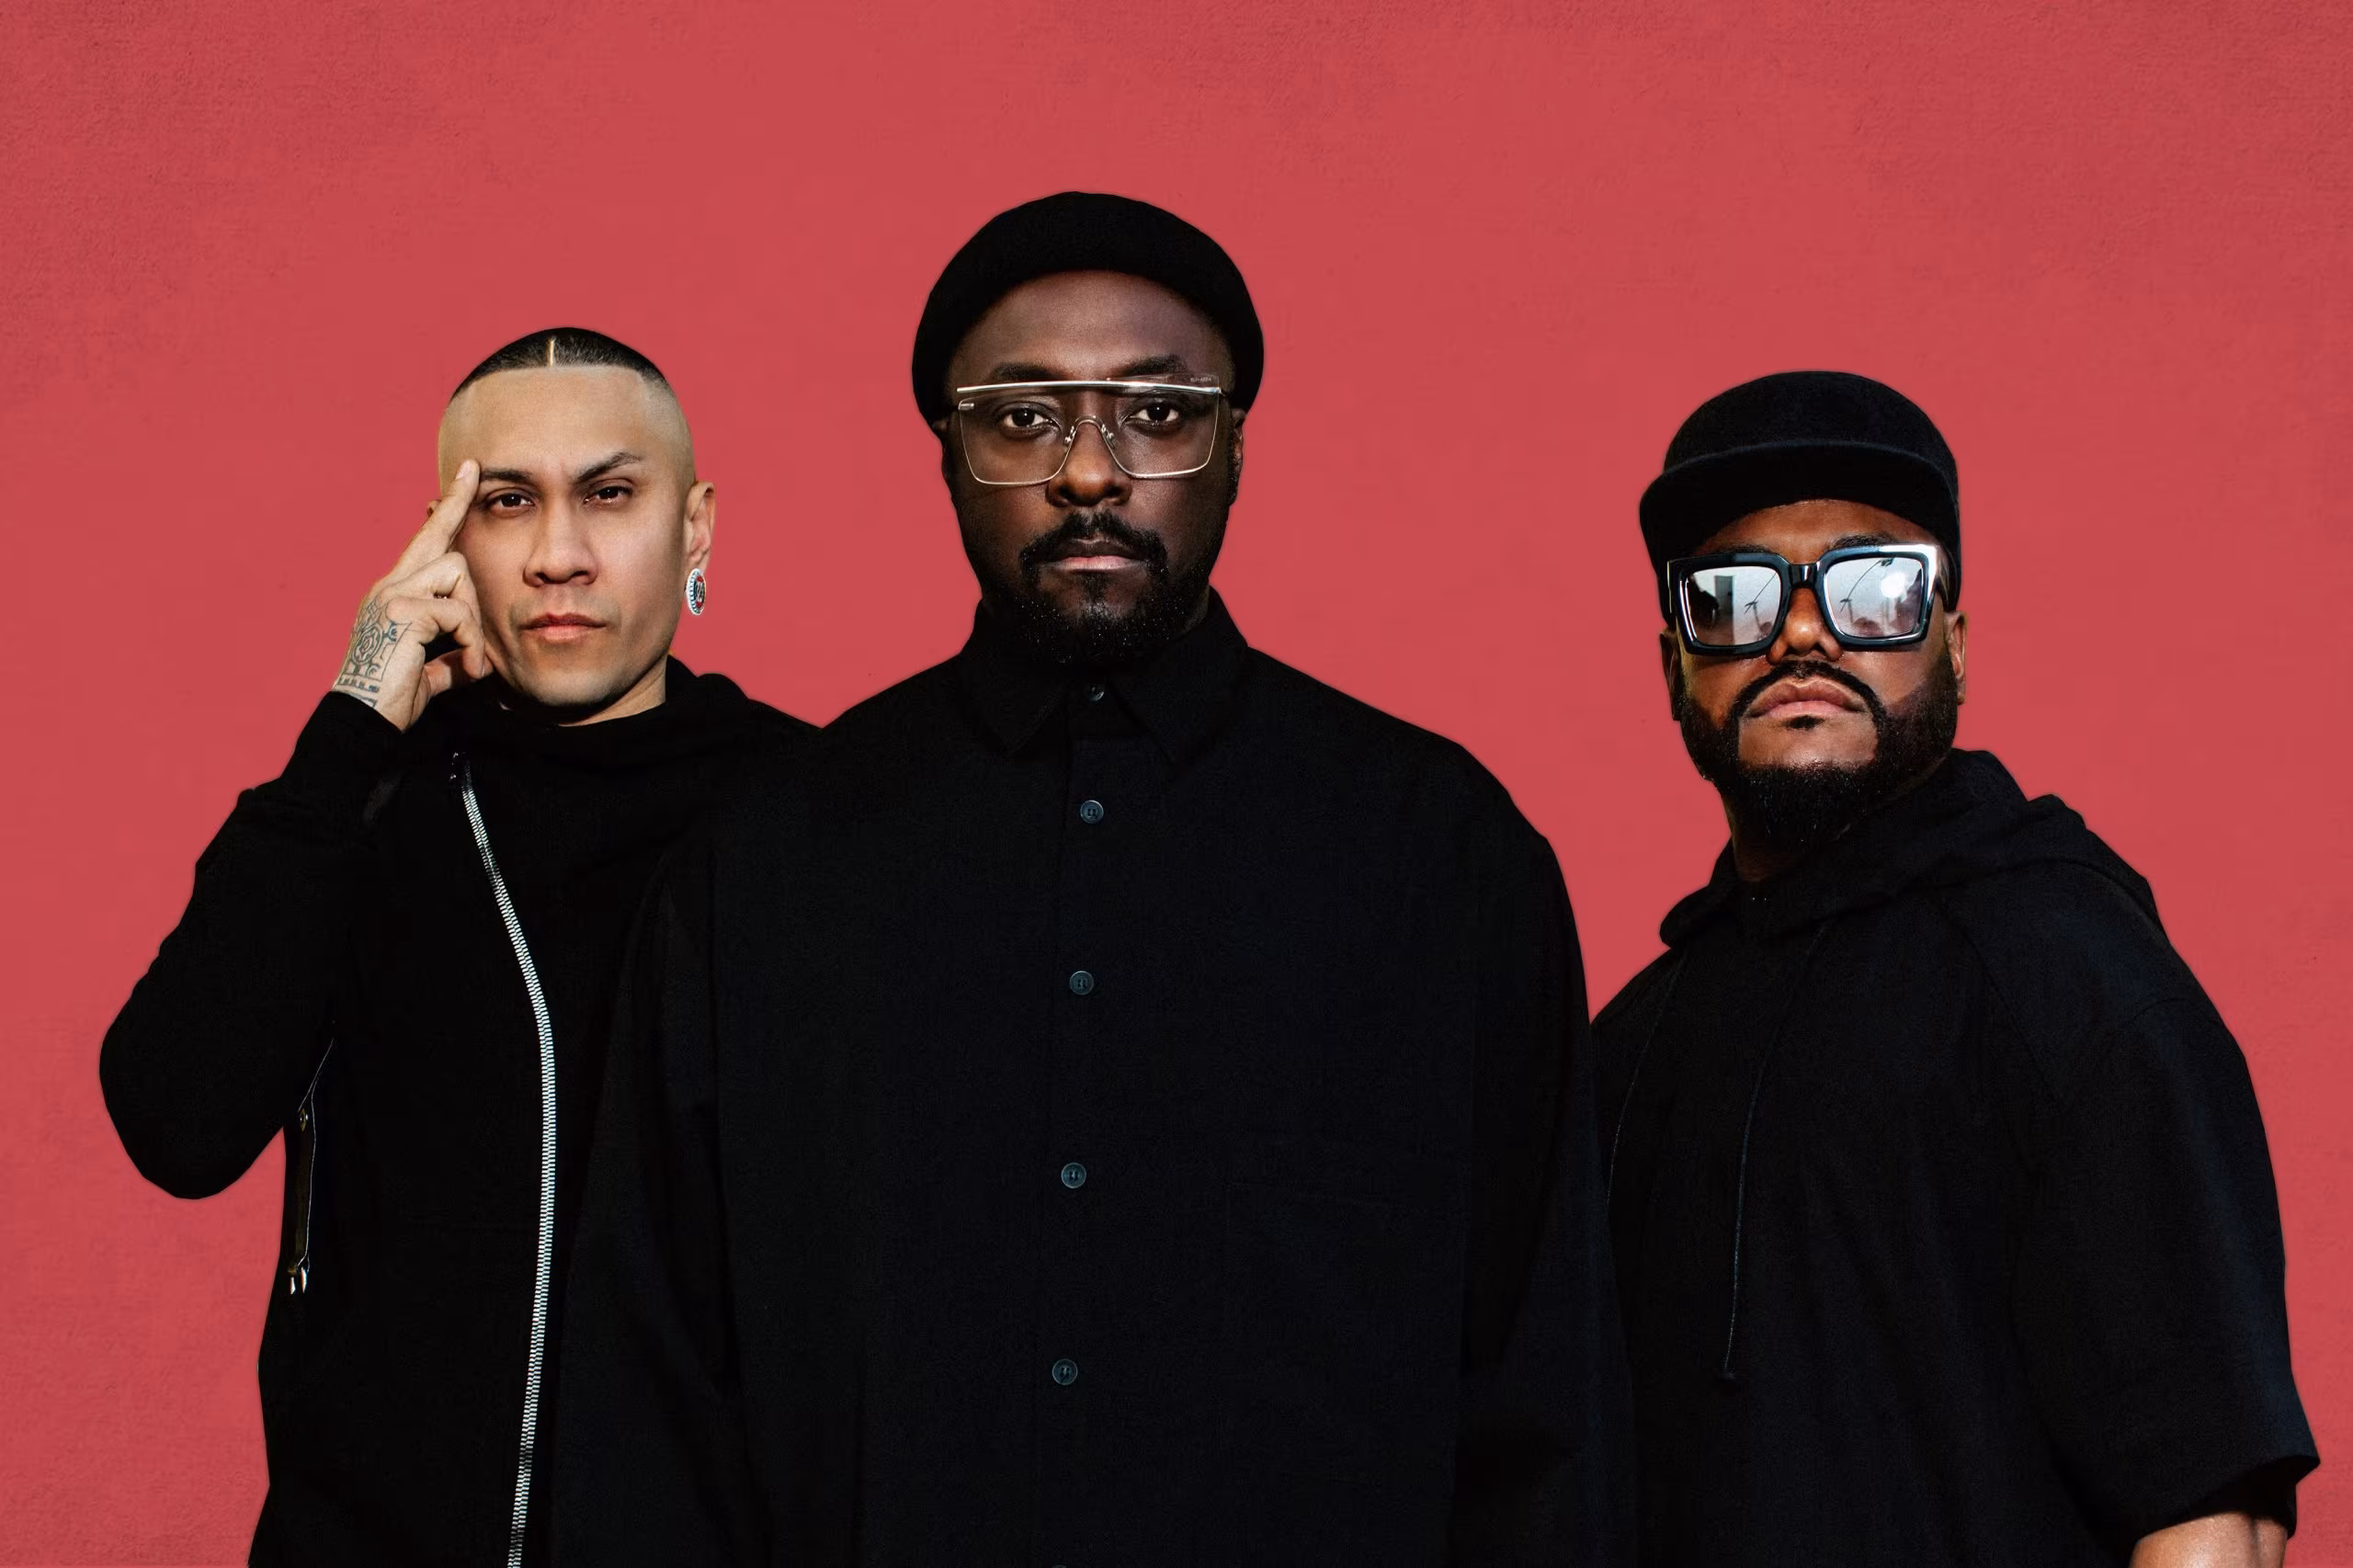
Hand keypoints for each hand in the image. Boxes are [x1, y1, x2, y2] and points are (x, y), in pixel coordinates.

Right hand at [330, 461, 490, 730]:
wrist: (363, 721)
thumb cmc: (393, 699)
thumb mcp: (431, 669)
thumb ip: (452, 653)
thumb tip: (475, 657)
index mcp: (395, 593)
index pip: (427, 539)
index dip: (451, 505)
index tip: (471, 471)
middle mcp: (389, 585)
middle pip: (443, 541)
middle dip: (466, 549)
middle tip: (472, 572)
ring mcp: (392, 593)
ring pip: (458, 572)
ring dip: (473, 619)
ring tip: (468, 659)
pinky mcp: (402, 610)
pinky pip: (459, 610)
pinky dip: (471, 642)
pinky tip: (468, 669)